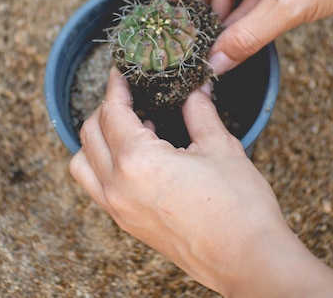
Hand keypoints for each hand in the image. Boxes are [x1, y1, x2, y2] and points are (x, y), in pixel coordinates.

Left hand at [69, 68, 332, 296]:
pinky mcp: (128, 225)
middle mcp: (117, 187)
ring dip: (97, 140)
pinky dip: (104, 164)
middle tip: (128, 95)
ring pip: (83, 164)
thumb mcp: (220, 147)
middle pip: (89, 135)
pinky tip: (139, 156)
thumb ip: (200, 112)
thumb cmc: (238, 207)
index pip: (112, 113)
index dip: (116, 87)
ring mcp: (119, 210)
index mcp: (137, 162)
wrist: (248, 259)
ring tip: (130, 127)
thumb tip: (195, 89)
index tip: (120, 74)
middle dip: (105, 109)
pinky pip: (98, 187)